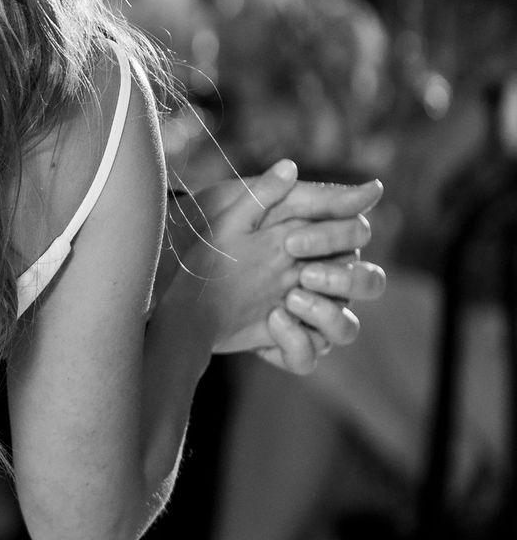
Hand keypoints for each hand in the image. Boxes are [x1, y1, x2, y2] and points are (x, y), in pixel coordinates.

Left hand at [183, 161, 384, 373]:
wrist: (170, 283)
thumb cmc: (209, 240)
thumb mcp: (241, 213)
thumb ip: (291, 194)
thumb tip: (360, 183)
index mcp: (317, 241)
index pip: (357, 236)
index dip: (333, 239)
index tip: (292, 243)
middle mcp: (321, 279)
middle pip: (369, 283)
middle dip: (344, 279)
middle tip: (302, 277)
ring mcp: (306, 314)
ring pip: (346, 328)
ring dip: (327, 317)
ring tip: (286, 303)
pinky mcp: (285, 343)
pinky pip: (309, 356)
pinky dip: (295, 345)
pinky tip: (271, 325)